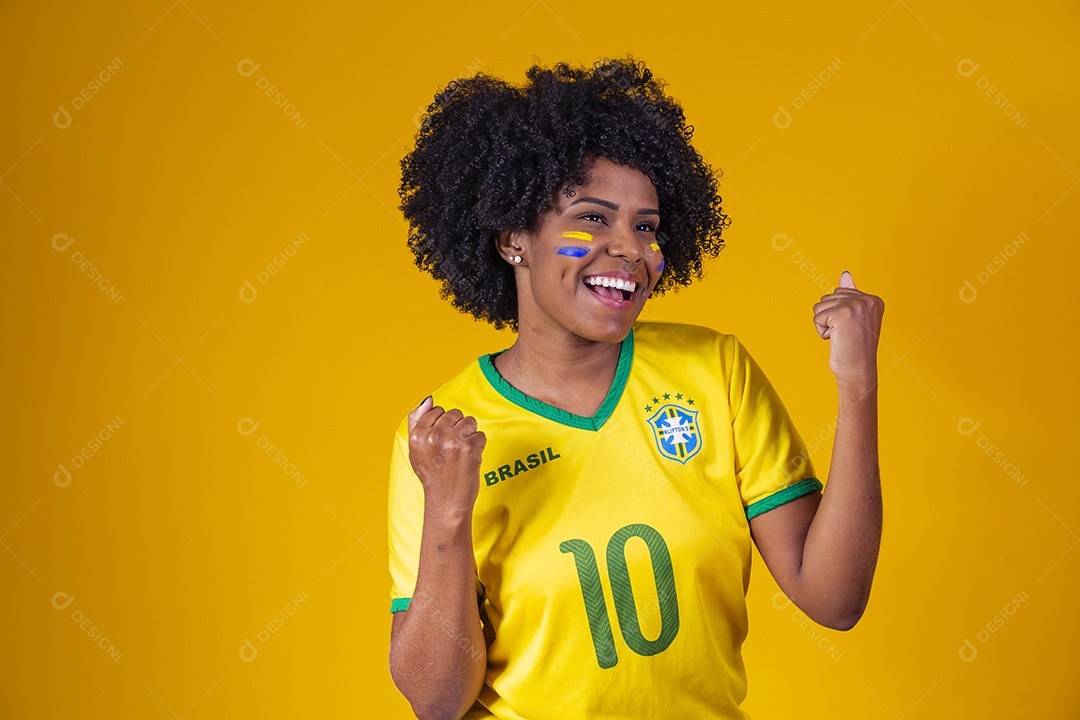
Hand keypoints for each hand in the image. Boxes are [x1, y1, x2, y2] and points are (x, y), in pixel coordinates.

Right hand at [407, 396, 486, 514]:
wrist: (446, 503)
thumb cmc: (432, 474)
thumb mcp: (415, 449)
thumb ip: (417, 421)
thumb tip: (429, 399)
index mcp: (418, 435)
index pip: (437, 410)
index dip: (442, 425)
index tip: (440, 443)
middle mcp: (434, 436)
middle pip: (454, 413)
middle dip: (457, 428)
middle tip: (451, 450)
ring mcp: (453, 441)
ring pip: (469, 421)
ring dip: (469, 436)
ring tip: (460, 453)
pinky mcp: (471, 449)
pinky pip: (480, 435)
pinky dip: (478, 447)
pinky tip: (468, 460)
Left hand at [812, 271, 884, 389]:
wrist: (858, 371)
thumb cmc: (855, 348)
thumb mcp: (855, 318)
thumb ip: (851, 295)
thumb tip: (844, 274)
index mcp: (874, 299)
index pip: (840, 293)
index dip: (839, 313)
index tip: (853, 329)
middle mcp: (867, 300)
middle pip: (828, 297)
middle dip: (830, 317)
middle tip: (846, 334)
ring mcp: (855, 305)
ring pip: (820, 306)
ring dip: (825, 324)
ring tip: (841, 337)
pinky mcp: (842, 314)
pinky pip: (817, 317)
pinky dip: (821, 331)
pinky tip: (835, 339)